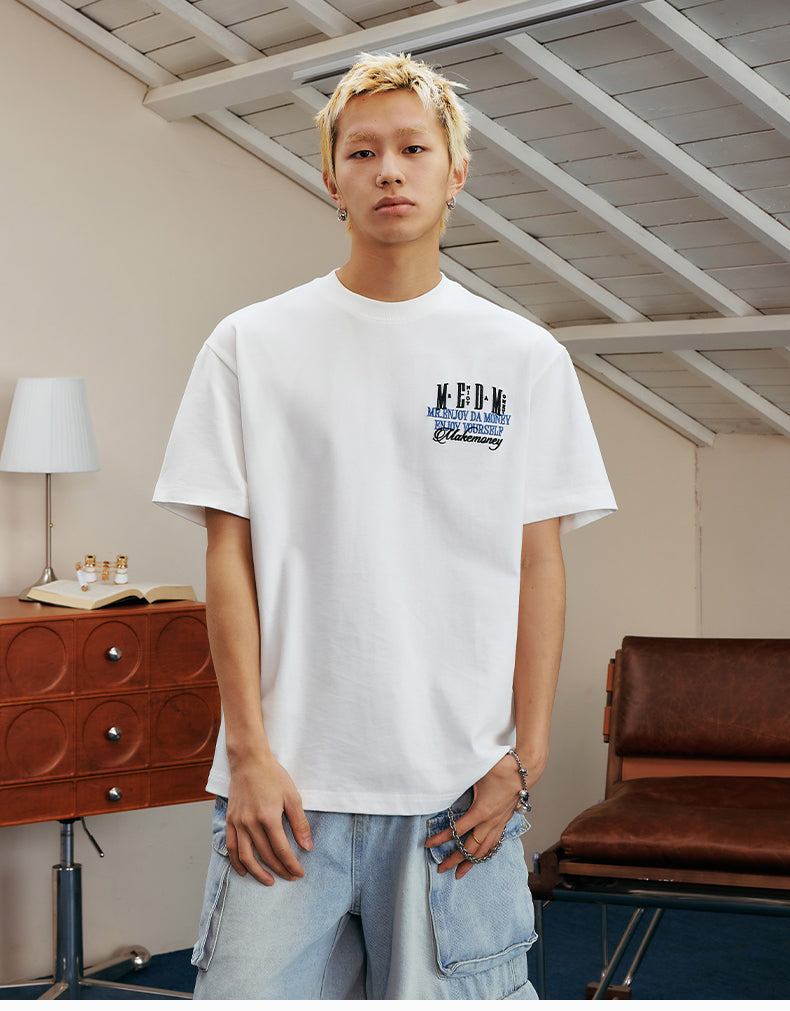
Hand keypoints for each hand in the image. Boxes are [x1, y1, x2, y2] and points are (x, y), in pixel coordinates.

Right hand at [225, 754, 312, 885]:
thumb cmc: (273, 776)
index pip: (281, 849)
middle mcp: (251, 823)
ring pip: (246, 856)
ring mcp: (238, 822)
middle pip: (265, 855)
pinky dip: (236, 862)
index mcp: (268, 817)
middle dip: (279, 869)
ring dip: (257, 872)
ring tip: (269, 881)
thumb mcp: (292, 797)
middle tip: (290, 877)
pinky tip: (244, 870)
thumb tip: (307, 847)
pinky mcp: (230, 820)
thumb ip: (300, 823)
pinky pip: (231, 846)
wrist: (249, 761)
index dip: (291, 864)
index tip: (299, 873)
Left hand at [425, 749, 544, 879]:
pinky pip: (494, 843)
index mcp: (481, 811)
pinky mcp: (504, 821)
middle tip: (441, 868)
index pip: (457, 830)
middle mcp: (490, 822)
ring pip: (484, 850)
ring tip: (460, 873)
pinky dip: (485, 853)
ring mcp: (499, 823)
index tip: (429, 844)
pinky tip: (480, 857)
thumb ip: (460, 780)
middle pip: (470, 848)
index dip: (442, 838)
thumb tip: (443, 782)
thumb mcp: (476, 773)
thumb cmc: (501, 768)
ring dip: (470, 863)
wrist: (525, 771)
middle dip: (454, 859)